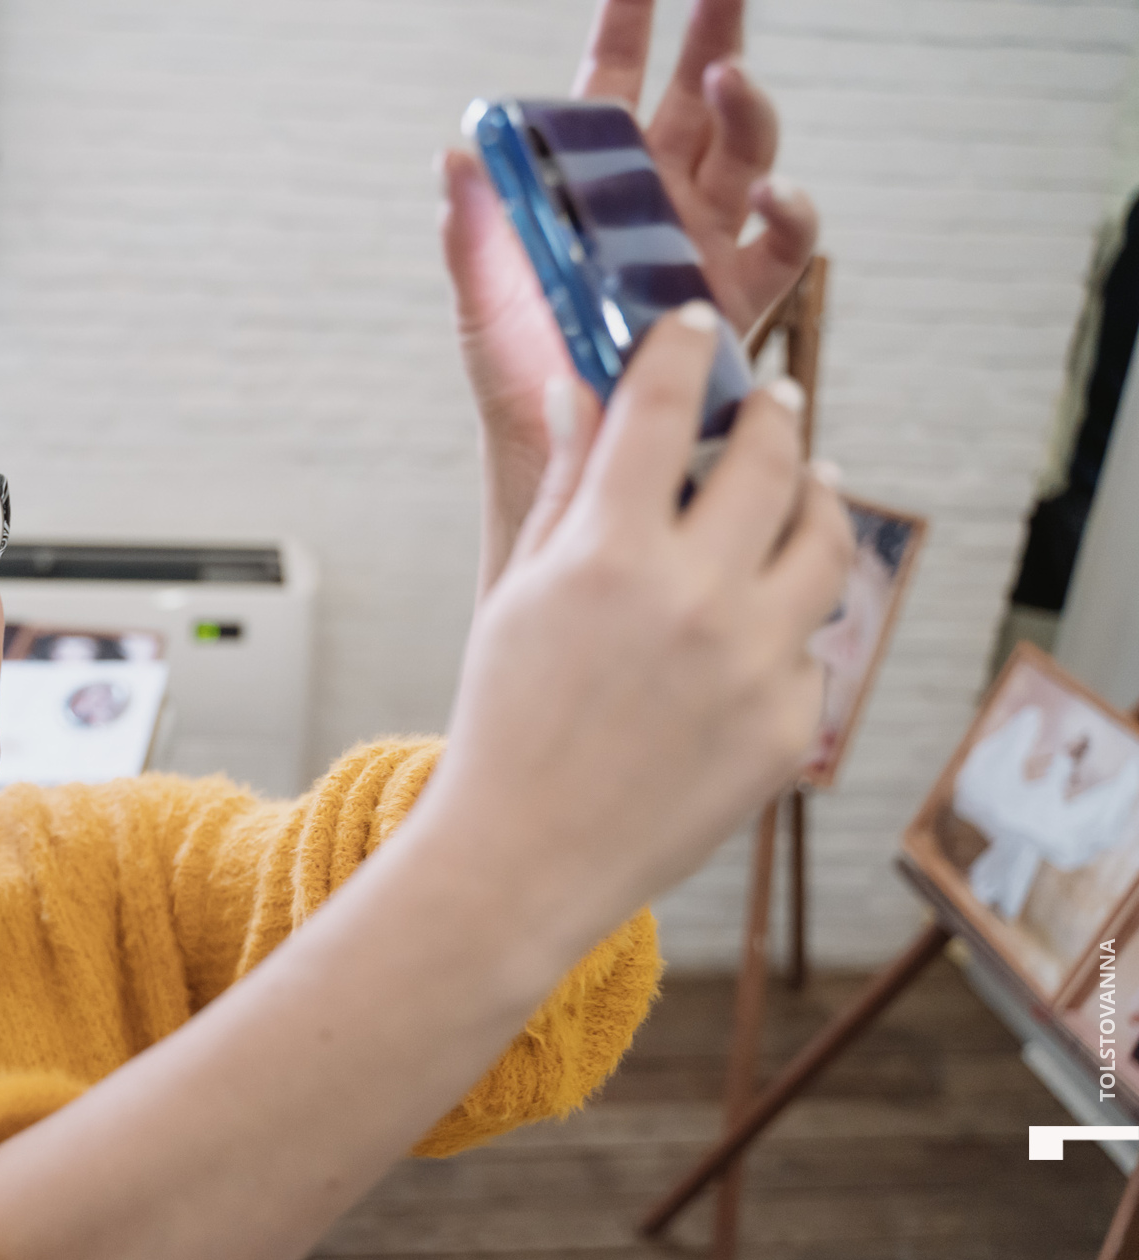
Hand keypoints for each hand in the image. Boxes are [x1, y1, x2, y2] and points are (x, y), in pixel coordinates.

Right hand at [429, 303, 850, 950]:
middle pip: (772, 460)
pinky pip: (810, 644)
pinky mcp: (788, 726)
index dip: (680, 351)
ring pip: (826, 544)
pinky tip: (755, 623)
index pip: (664, 408)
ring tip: (809, 487)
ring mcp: (753, 666)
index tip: (690, 327)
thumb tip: (581, 389)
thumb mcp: (519, 591)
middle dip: (773, 413)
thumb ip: (565, 485)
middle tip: (773, 400)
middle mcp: (695, 599)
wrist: (525, 857)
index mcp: (610, 555)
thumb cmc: (506, 721)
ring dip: (818, 500)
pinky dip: (786, 621)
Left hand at [442, 0, 818, 588]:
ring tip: (728, 79)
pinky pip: (782, 245)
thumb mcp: (482, 302)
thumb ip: (471, 230)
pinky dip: (791, 214)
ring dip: (747, 110)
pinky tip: (777, 195)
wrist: (562, 463)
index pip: (612, 88)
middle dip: (716, 37)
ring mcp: (702, 247)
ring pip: (746, 154)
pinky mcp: (738, 301)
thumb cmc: (520, 381)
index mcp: (593, 190)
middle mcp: (656, 207)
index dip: (628, 26)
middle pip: (697, 102)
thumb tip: (455, 157)